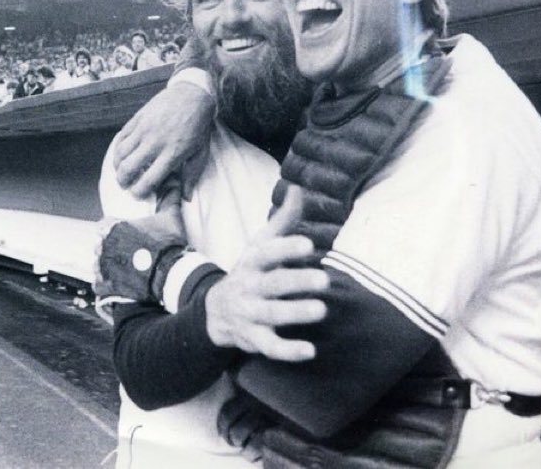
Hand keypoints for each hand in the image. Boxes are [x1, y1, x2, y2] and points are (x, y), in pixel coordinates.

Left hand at [95, 186, 186, 304]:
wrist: (170, 272)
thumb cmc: (169, 244)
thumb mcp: (171, 216)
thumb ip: (169, 197)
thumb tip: (172, 181)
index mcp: (116, 228)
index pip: (104, 226)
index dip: (113, 230)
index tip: (124, 236)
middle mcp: (105, 246)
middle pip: (100, 245)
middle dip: (110, 249)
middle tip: (125, 254)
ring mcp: (105, 266)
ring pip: (98, 264)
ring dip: (107, 266)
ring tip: (122, 270)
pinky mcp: (108, 285)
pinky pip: (99, 285)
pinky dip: (105, 285)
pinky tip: (115, 284)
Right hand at [113, 81, 214, 197]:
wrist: (193, 95)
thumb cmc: (198, 127)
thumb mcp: (200, 152)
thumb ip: (191, 176)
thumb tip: (185, 198)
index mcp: (172, 154)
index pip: (149, 180)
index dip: (140, 192)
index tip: (139, 193)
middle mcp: (155, 143)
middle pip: (129, 168)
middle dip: (123, 181)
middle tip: (125, 184)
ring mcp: (144, 129)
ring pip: (121, 153)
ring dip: (117, 166)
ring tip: (121, 170)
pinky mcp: (138, 118)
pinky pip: (121, 137)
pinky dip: (118, 149)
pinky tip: (121, 154)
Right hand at [205, 187, 328, 361]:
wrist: (216, 311)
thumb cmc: (250, 272)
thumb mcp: (260, 245)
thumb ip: (283, 220)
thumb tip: (298, 188)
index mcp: (252, 262)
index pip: (267, 253)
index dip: (286, 249)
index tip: (308, 245)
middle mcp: (249, 287)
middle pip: (272, 284)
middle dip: (297, 282)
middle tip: (324, 280)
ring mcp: (250, 314)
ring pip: (271, 315)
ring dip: (295, 313)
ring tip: (322, 310)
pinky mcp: (254, 339)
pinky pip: (270, 347)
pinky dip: (288, 351)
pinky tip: (310, 351)